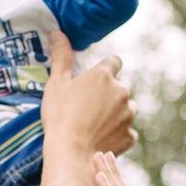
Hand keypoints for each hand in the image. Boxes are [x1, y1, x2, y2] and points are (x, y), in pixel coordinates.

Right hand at [38, 27, 134, 155]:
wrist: (71, 153)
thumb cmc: (60, 116)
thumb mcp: (56, 83)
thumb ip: (61, 57)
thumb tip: (57, 33)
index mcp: (103, 76)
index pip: (114, 61)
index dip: (107, 67)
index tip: (97, 76)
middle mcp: (121, 92)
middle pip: (124, 85)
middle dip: (113, 90)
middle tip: (93, 102)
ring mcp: (128, 115)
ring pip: (129, 108)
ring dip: (119, 111)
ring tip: (99, 121)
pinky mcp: (129, 136)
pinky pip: (129, 131)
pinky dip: (120, 133)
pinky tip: (105, 137)